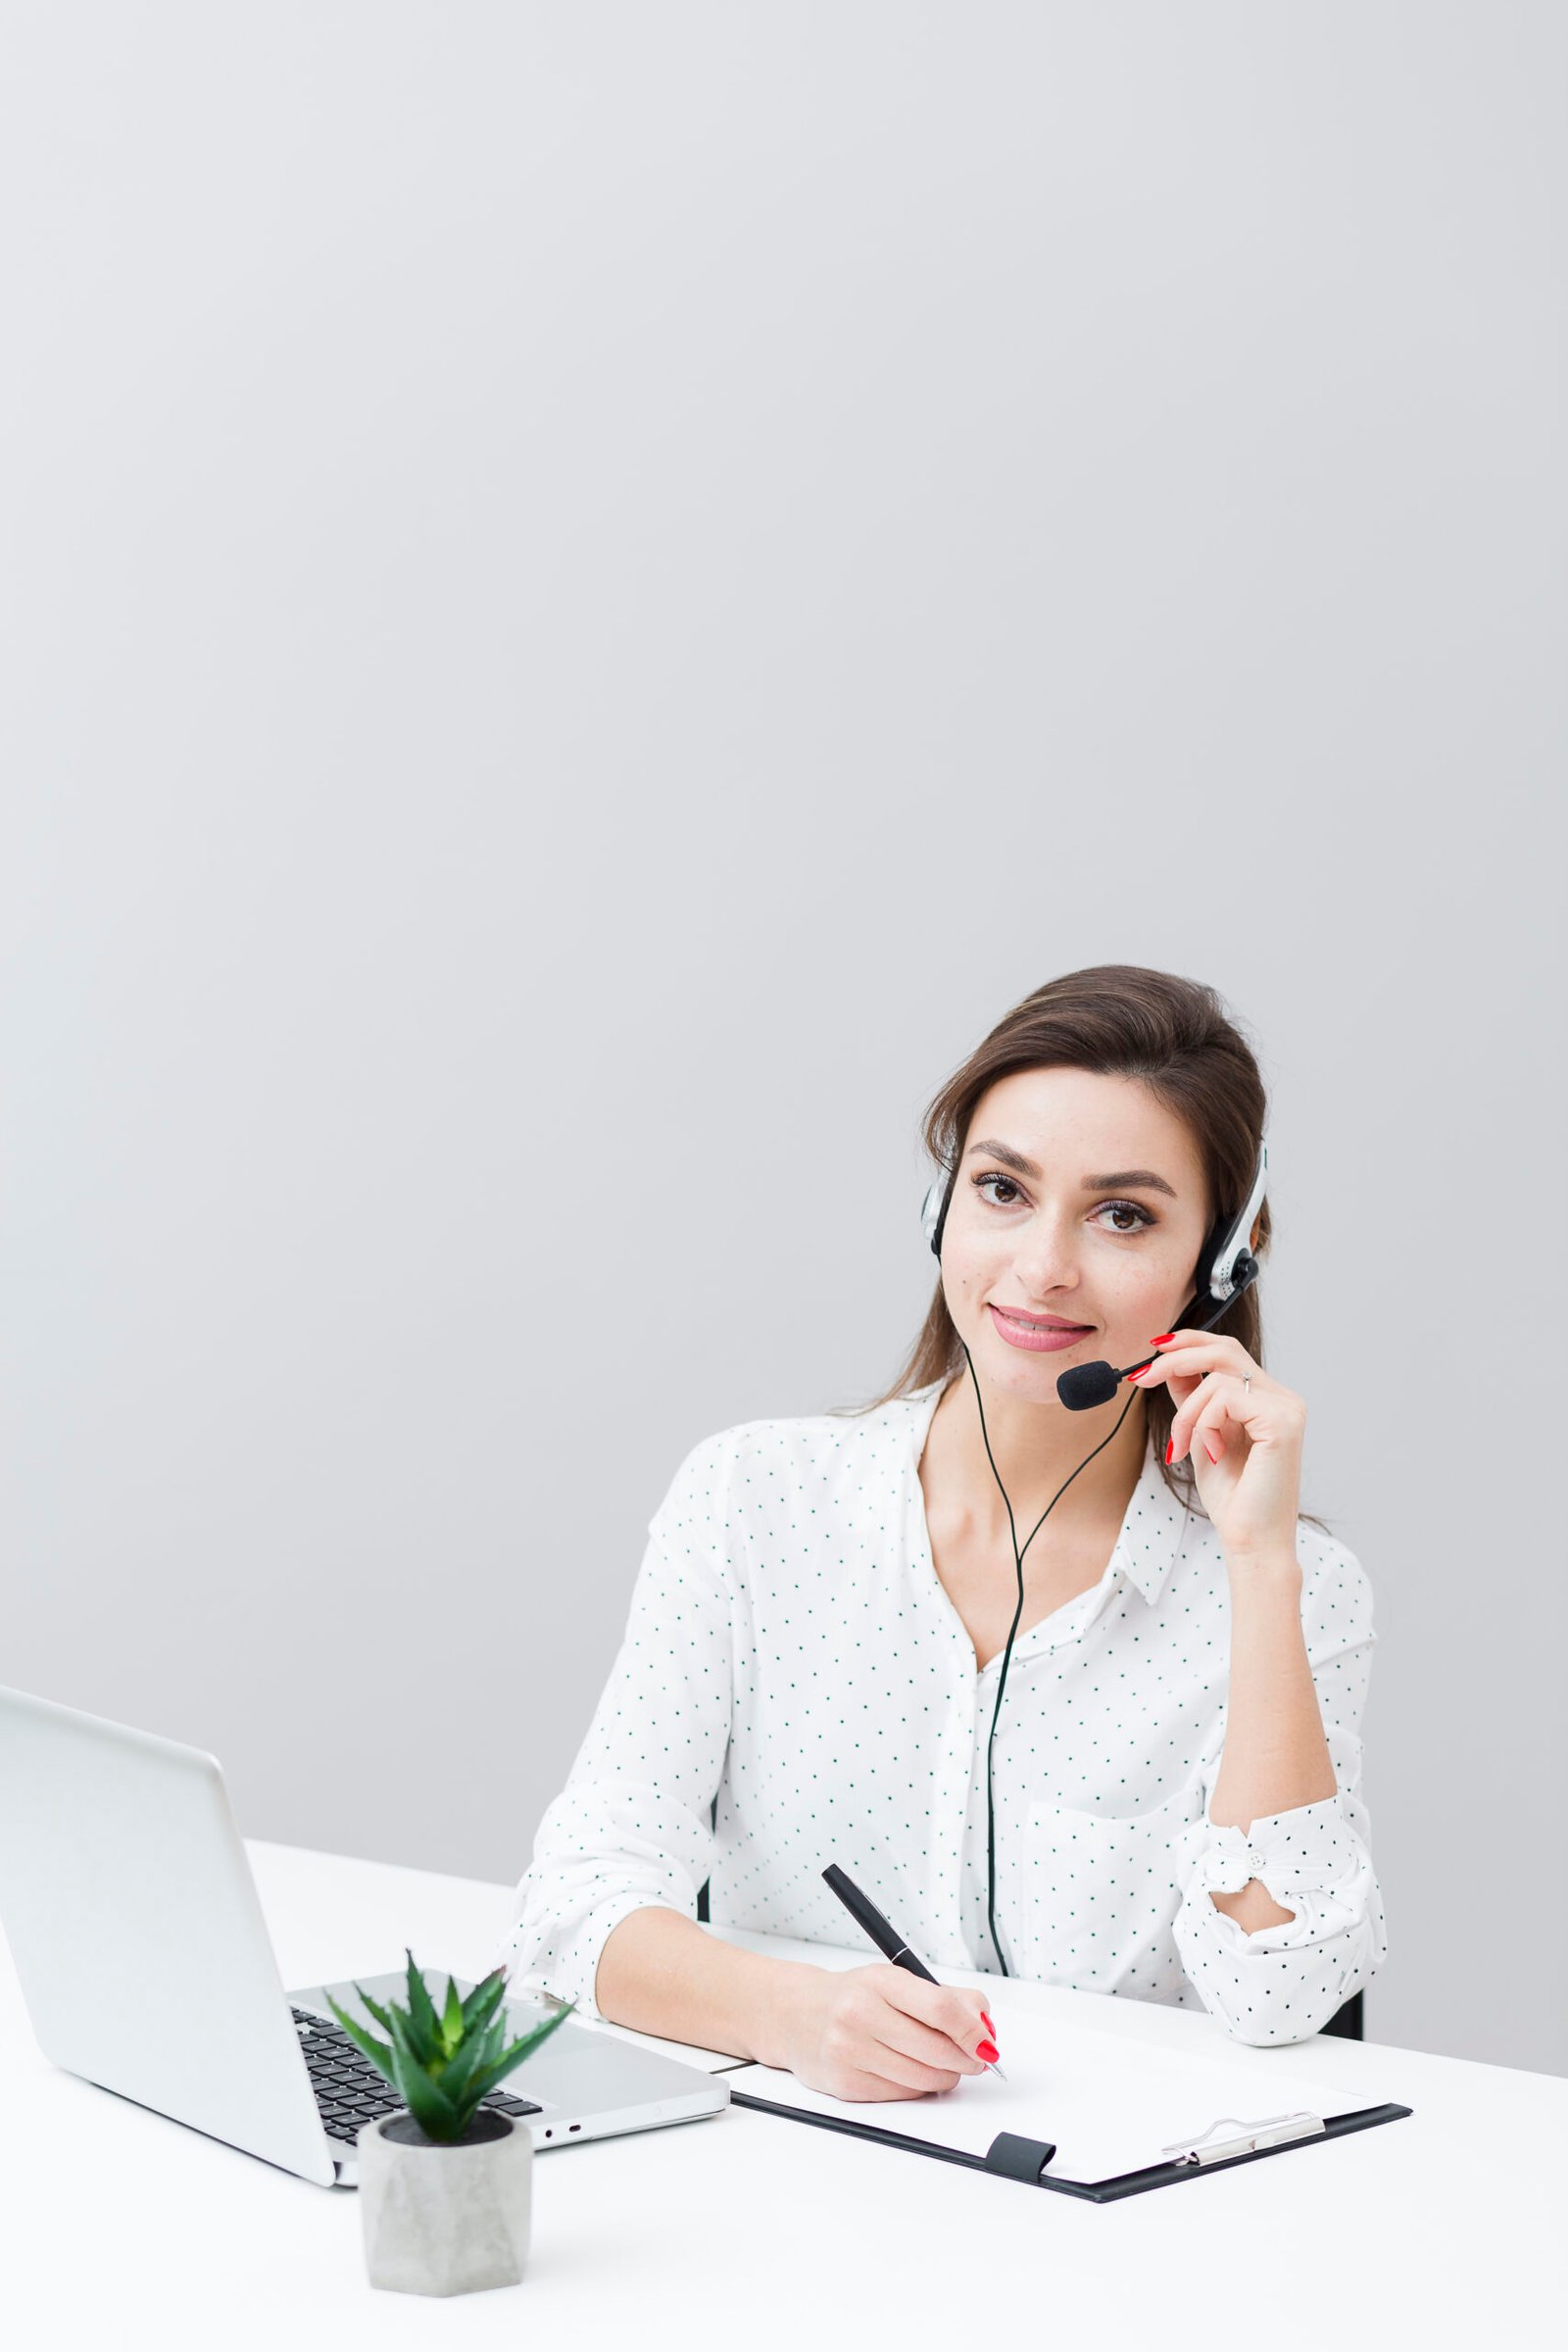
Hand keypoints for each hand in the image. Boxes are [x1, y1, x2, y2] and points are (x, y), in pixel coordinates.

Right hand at [779, 1964, 995, 2101]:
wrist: (797, 2016)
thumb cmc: (854, 1997)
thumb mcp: (896, 1981)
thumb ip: (947, 1999)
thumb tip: (984, 2026)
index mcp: (879, 1982)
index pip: (940, 2009)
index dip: (972, 2030)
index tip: (987, 2042)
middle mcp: (859, 2014)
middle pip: (936, 2050)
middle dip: (966, 2059)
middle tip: (974, 2058)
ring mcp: (849, 2051)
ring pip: (923, 2079)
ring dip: (944, 2076)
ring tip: (941, 2063)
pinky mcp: (845, 2084)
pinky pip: (901, 2095)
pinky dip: (916, 2087)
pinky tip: (908, 2070)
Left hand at [1130, 1329, 1304, 1567]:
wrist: (1250, 1541)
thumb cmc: (1232, 1498)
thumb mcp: (1201, 1436)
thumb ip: (1193, 1399)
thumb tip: (1170, 1364)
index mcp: (1268, 1399)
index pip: (1228, 1350)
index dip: (1190, 1342)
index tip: (1153, 1349)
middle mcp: (1283, 1398)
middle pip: (1224, 1349)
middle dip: (1176, 1358)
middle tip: (1140, 1377)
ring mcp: (1287, 1408)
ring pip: (1217, 1377)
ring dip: (1185, 1412)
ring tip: (1182, 1447)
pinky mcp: (1282, 1422)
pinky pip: (1224, 1397)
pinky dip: (1203, 1423)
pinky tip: (1211, 1453)